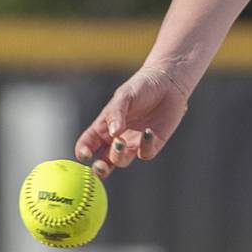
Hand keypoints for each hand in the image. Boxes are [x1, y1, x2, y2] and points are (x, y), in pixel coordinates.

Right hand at [74, 65, 190, 178]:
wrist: (168, 83)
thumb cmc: (141, 86)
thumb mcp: (124, 96)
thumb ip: (116, 114)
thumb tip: (114, 134)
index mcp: (104, 126)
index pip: (88, 144)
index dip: (83, 152)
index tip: (86, 154)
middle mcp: (117, 138)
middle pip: (103, 161)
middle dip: (99, 168)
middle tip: (100, 165)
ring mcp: (134, 143)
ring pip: (121, 161)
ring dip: (118, 156)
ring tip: (121, 141)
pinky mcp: (152, 144)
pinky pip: (145, 154)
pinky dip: (145, 147)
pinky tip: (148, 132)